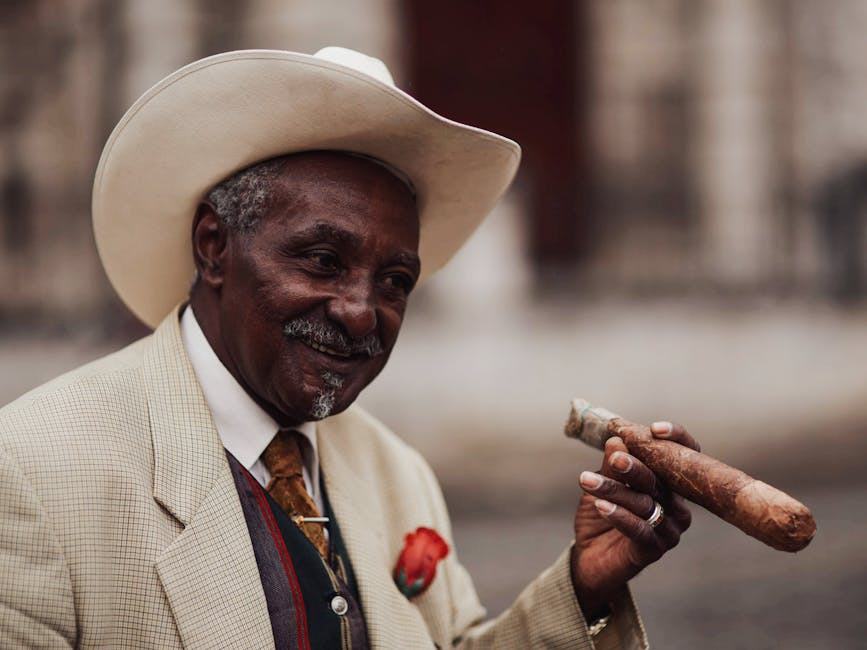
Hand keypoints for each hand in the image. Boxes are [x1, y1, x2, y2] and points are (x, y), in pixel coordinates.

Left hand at [569, 421, 697, 618]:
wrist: (589, 555)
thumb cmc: (599, 513)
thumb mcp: (602, 485)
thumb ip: (611, 467)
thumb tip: (617, 440)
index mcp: (667, 483)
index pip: (681, 458)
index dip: (675, 440)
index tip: (654, 428)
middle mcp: (676, 505)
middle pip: (658, 481)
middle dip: (634, 467)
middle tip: (614, 458)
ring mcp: (670, 529)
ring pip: (645, 504)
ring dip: (615, 491)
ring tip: (587, 481)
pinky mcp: (656, 549)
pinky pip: (640, 530)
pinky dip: (619, 516)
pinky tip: (601, 505)